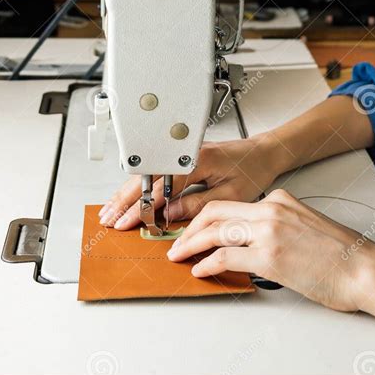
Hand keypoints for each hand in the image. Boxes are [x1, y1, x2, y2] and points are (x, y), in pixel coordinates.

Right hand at [99, 135, 281, 229]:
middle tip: (109, 217)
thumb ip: (197, 204)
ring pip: (148, 174)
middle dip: (124, 199)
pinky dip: (141, 186)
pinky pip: (157, 172)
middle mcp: (185, 153)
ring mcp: (183, 154)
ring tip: (112, 209)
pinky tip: (132, 197)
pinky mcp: (184, 157)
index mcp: (196, 160)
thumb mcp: (229, 195)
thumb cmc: (253, 170)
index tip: (126, 221)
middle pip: (146, 177)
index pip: (159, 187)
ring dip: (129, 192)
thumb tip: (171, 214)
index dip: (141, 207)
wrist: (265, 153)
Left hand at [167, 189, 374, 319]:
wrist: (363, 268)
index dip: (205, 216)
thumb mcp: (304, 224)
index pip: (230, 204)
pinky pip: (226, 257)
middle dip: (190, 226)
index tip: (194, 227)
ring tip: (180, 255)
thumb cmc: (340, 254)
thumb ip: (276, 225)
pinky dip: (207, 263)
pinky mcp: (269, 257)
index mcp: (279, 199)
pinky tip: (201, 270)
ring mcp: (269, 232)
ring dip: (191, 244)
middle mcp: (271, 210)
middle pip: (215, 211)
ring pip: (215, 231)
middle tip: (177, 241)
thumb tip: (251, 241)